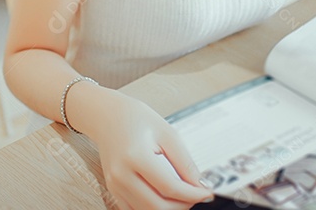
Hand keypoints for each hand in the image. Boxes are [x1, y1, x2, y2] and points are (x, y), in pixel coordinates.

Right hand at [82, 87, 213, 208]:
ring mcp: (115, 185)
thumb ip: (185, 163)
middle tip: (198, 196)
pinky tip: (168, 199)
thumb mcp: (167, 133)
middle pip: (158, 206)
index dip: (193, 194)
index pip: (169, 187)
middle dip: (183, 205)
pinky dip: (154, 209)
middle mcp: (121, 175)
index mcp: (135, 156)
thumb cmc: (137, 119)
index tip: (208, 193)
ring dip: (170, 209)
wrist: (107, 116)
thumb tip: (201, 186)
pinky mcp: (113, 190)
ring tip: (185, 197)